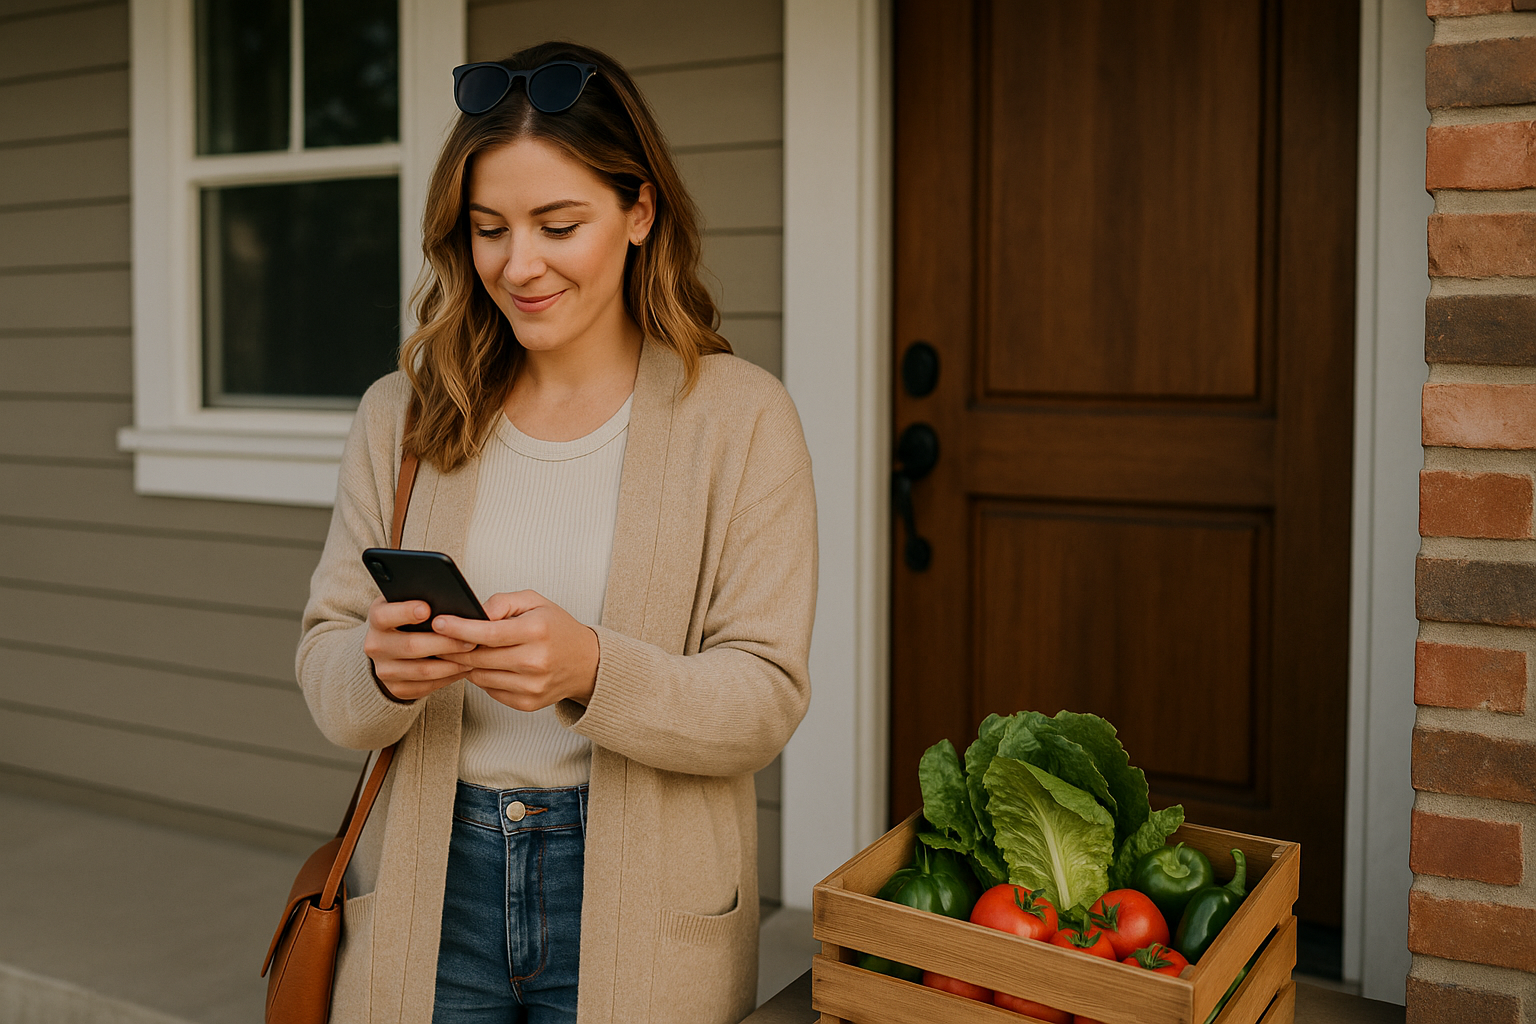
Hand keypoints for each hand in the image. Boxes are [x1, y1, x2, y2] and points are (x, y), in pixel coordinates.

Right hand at [362, 596, 475, 700]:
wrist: (390, 649)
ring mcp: (384, 670)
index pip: (384, 615)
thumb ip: (421, 600)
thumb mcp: (406, 604)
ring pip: (423, 670)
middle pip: (412, 646)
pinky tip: (464, 667)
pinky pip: (427, 686)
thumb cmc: (407, 619)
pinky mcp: (397, 688)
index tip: (427, 608)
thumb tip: (450, 599)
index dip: (405, 612)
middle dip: (445, 643)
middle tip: (471, 639)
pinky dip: (449, 677)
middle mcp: (376, 646)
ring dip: (452, 664)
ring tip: (474, 655)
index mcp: (377, 619)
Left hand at [431, 591, 599, 711]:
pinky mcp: (528, 703)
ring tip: (465, 651)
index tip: (438, 623)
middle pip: (479, 658)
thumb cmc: (556, 628)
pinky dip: (483, 678)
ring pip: (480, 677)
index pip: (488, 633)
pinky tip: (487, 666)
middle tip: (439, 639)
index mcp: (537, 631)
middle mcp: (536, 661)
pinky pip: (490, 691)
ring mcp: (532, 686)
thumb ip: (502, 602)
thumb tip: (474, 614)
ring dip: (468, 664)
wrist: (587, 662)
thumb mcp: (534, 602)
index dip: (459, 628)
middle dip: (454, 648)